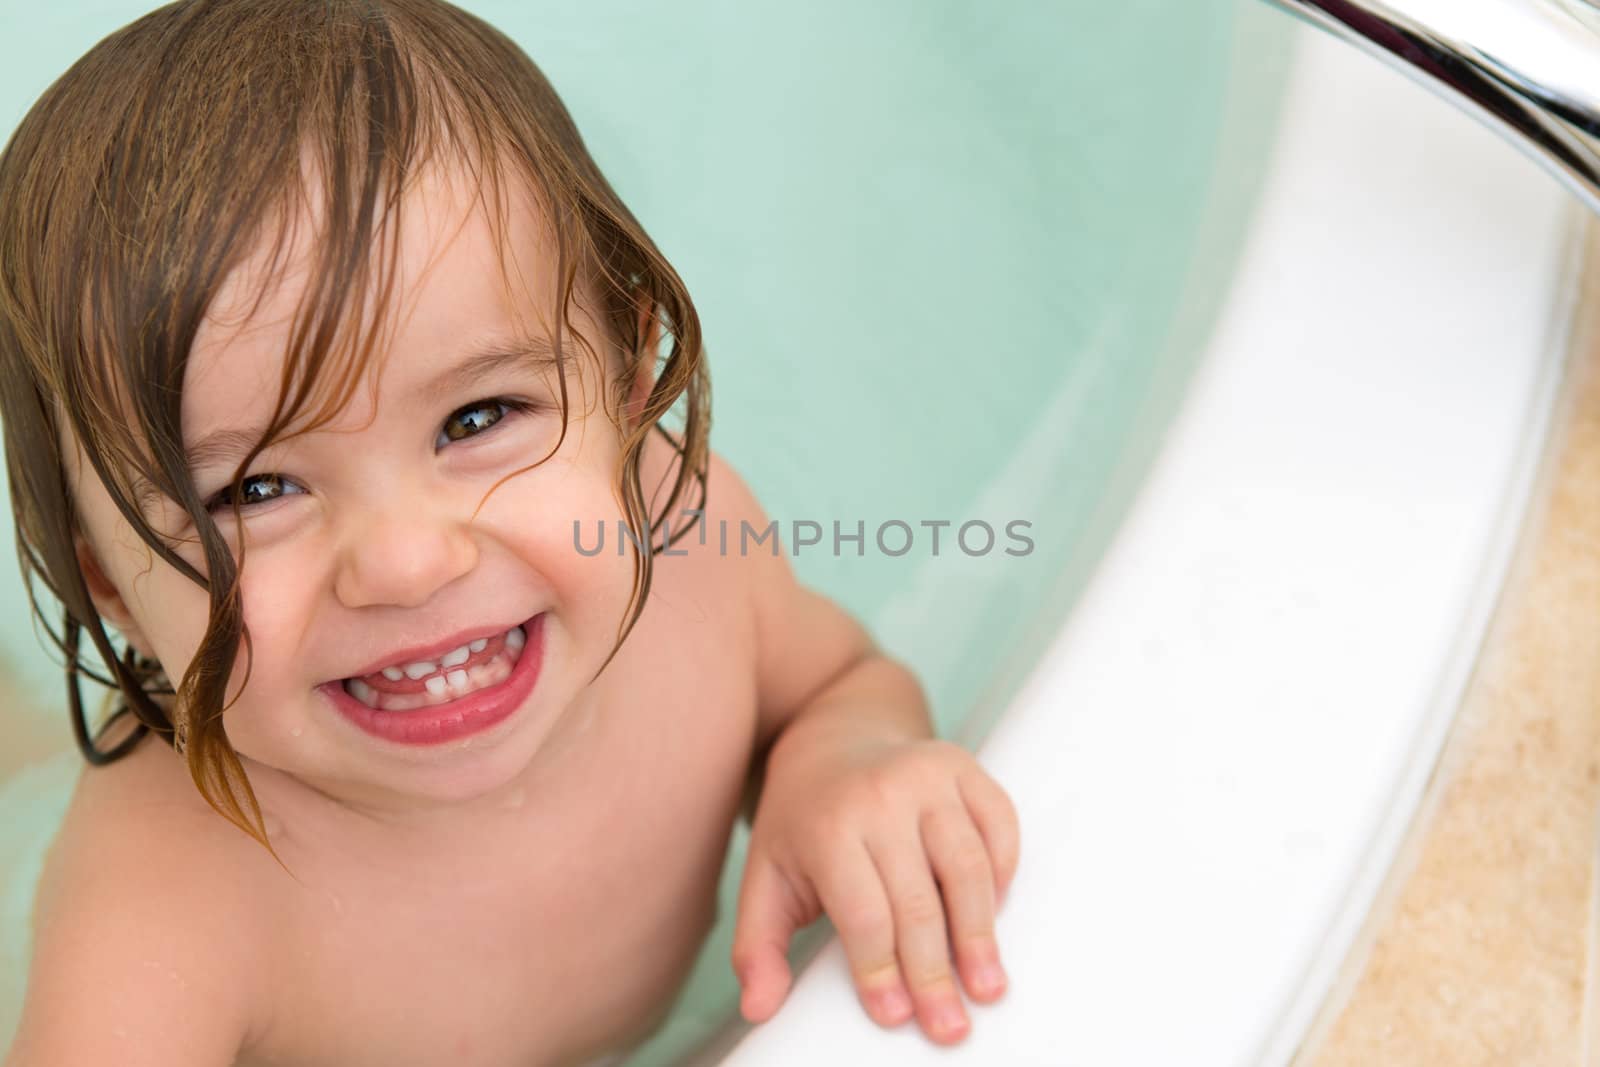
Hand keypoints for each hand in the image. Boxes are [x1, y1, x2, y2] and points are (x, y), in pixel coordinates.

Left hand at [731, 735, 1020, 1044]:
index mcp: (829, 826)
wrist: (833, 738)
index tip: (894, 1016)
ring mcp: (928, 774)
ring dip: (980, 934)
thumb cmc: (804, 821)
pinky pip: (999, 825)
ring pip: (968, 867)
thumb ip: (758, 945)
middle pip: (919, 902)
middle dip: (934, 973)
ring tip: (986, 985)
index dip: (881, 971)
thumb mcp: (767, 876)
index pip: (865, 914)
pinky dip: (1003, 871)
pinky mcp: (963, 766)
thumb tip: (759, 1007)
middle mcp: (881, 794)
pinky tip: (994, 914)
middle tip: (948, 1025)